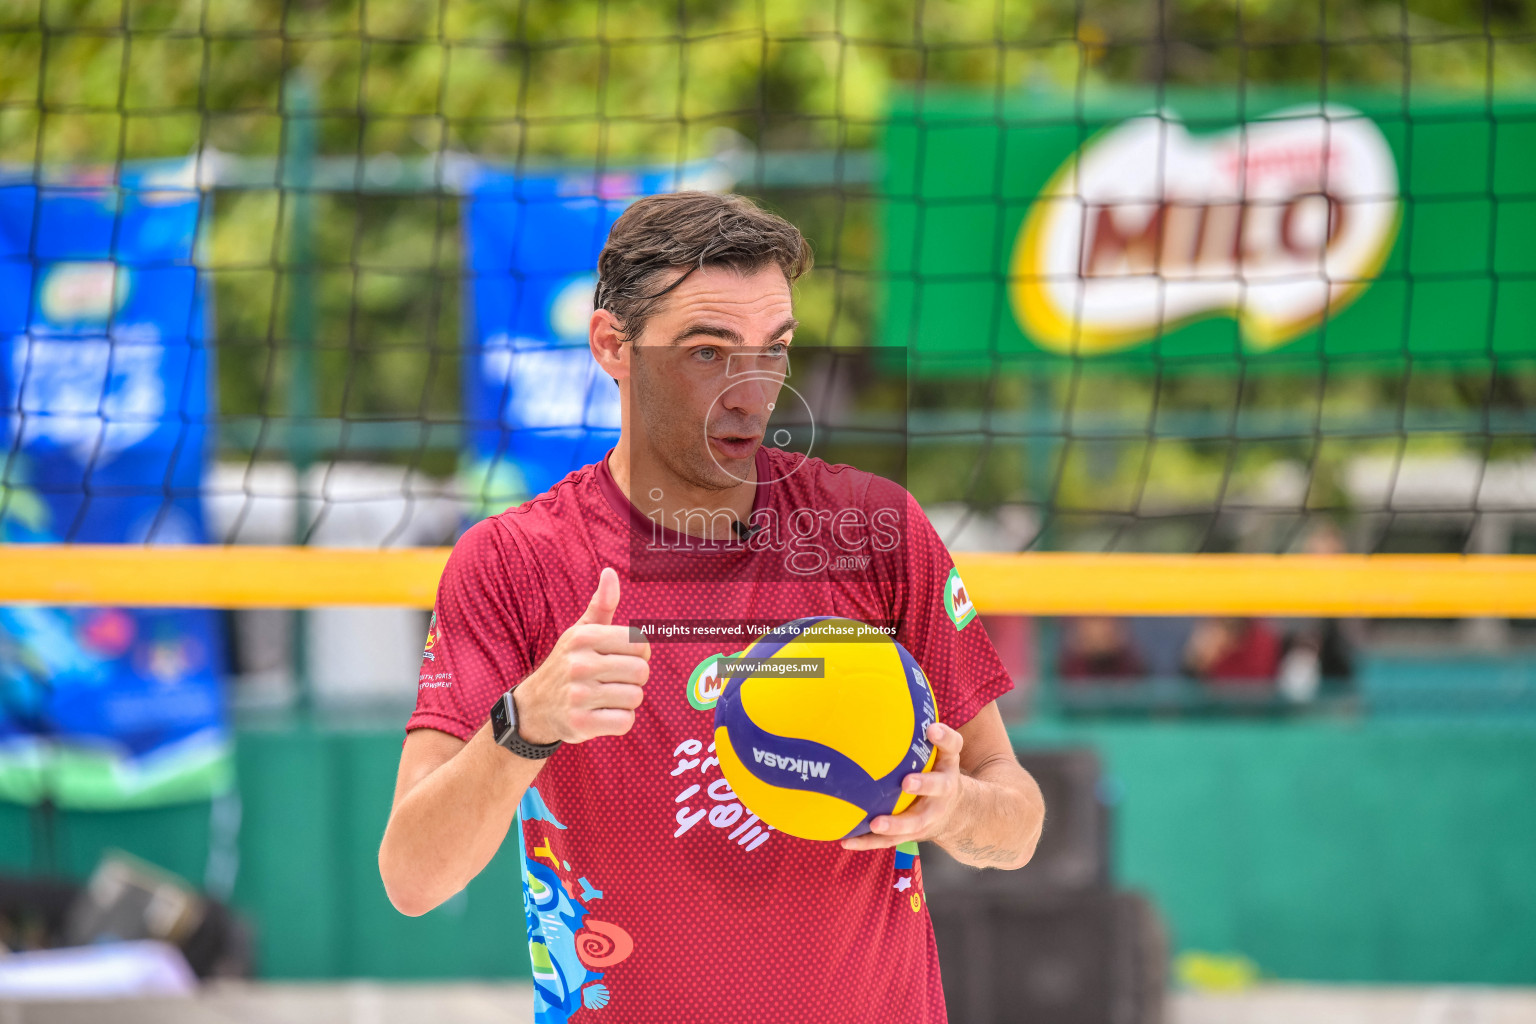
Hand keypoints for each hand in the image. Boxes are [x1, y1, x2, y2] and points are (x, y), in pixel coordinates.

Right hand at [512, 567, 650, 744]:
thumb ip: (601, 604)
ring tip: (605, 697)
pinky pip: (625, 722)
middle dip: (634, 678)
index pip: (640, 643)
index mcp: (583, 638)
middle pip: (641, 671)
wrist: (534, 708)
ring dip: (626, 700)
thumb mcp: (580, 632)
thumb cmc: (568, 664)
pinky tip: (602, 714)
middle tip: (613, 681)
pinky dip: (620, 721)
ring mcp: (578, 695)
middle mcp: (579, 664)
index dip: (638, 653)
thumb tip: (610, 572)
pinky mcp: (580, 723)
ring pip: (635, 697)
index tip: (620, 658)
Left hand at [839, 723, 963, 851]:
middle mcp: (940, 795)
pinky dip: (866, 841)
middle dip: (923, 786)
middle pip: (937, 789)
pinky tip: (844, 840)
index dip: (943, 739)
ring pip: (912, 825)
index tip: (931, 730)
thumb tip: (914, 712)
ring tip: (875, 823)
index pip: (952, 749)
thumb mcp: (943, 754)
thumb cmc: (938, 774)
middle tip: (907, 781)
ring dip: (894, 825)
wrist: (954, 814)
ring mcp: (926, 819)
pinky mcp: (910, 835)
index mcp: (947, 770)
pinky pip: (887, 841)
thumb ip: (932, 735)